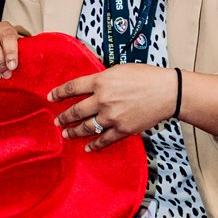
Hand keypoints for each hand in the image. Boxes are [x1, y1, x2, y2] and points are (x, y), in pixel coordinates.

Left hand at [49, 63, 177, 152]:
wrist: (167, 92)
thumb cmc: (146, 76)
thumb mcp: (119, 70)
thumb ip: (102, 79)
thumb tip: (90, 87)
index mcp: (100, 81)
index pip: (72, 88)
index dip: (58, 93)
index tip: (50, 97)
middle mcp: (102, 100)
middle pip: (75, 111)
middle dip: (63, 117)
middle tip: (57, 121)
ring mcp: (111, 117)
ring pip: (85, 127)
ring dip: (73, 132)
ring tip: (66, 134)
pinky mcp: (122, 130)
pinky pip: (103, 140)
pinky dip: (94, 145)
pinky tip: (88, 147)